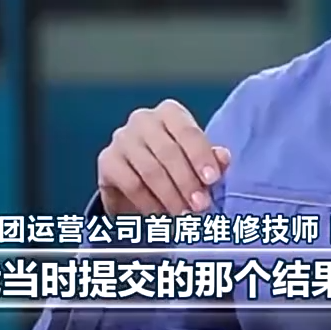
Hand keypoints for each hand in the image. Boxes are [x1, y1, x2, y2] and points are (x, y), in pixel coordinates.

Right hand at [97, 99, 231, 215]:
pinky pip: (132, 185)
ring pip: (150, 170)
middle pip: (169, 152)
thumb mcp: (195, 160)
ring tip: (185, 215)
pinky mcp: (107, 160)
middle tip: (200, 206)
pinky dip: (149, 204)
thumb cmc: (174, 164)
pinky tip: (162, 215)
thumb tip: (223, 157)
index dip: (201, 156)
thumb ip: (211, 158)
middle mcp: (143, 120)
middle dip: (187, 182)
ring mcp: (122, 138)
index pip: (188, 132)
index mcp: (170, 113)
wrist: (136, 178)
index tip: (213, 179)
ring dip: (171, 197)